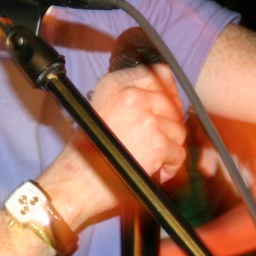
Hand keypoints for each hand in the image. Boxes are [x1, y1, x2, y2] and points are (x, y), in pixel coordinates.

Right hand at [41, 63, 186, 229]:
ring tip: (148, 160)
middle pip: (172, 105)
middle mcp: (132, 96)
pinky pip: (178, 154)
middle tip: (156, 143)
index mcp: (116, 85)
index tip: (167, 109)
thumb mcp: (102, 109)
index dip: (168, 93)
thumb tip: (167, 96)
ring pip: (178, 131)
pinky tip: (151, 171)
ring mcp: (147, 119)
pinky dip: (169, 168)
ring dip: (168, 148)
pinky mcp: (158, 144)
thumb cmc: (87, 152)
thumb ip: (131, 97)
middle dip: (169, 126)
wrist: (77, 180)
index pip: (158, 74)